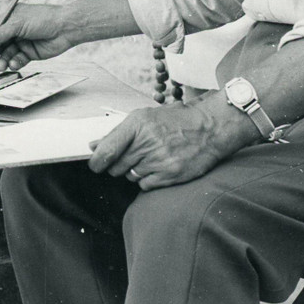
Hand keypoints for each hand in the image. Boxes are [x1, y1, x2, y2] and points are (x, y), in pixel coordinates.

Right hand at [0, 3, 84, 71]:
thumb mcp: (17, 25)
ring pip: (5, 54)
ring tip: (1, 65)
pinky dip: (15, 62)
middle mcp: (13, 30)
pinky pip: (17, 59)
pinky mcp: (29, 52)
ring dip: (1, 60)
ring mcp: (21, 41)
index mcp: (8, 18)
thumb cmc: (42, 19)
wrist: (66, 28)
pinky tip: (17, 62)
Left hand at [87, 97, 253, 190]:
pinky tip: (160, 167)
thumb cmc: (176, 121)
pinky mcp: (170, 174)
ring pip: (130, 176)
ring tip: (152, 157)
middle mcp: (147, 141)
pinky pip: (145, 186)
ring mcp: (159, 159)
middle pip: (116, 166)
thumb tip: (93, 146)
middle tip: (134, 155)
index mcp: (138, 123)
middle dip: (119, 164)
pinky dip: (148, 179)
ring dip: (136, 170)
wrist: (209, 128)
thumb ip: (118, 133)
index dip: (96, 161)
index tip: (95, 164)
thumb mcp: (146, 117)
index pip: (107, 149)